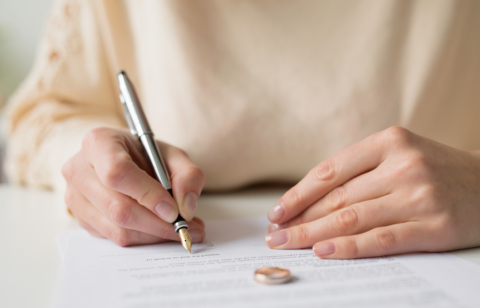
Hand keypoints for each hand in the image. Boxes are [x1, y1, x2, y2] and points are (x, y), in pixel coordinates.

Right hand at [62, 127, 205, 245]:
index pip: (118, 172)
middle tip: (187, 228)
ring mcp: (75, 197)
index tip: (174, 210)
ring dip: (154, 235)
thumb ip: (187, 175)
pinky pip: (114, 238)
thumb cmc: (145, 155)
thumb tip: (185, 208)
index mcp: (98, 142)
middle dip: (157, 223)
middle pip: (117, 207)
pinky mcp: (82, 219)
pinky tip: (161, 230)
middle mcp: (79, 170)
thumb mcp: (173, 155)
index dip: (147, 195)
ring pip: (117, 229)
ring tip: (181, 229)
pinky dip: (144, 239)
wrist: (122, 160)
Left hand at [265, 126, 479, 258]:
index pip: (329, 171)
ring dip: (314, 235)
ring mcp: (419, 195)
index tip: (276, 212)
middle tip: (274, 235)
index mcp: (389, 141)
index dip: (298, 194)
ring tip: (289, 245)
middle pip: (336, 198)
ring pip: (352, 218)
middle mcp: (404, 165)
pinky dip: (349, 247)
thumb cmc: (436, 171)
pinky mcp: (434, 226)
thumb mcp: (400, 155)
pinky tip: (324, 252)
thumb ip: (361, 172)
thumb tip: (309, 201)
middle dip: (300, 219)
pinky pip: (381, 239)